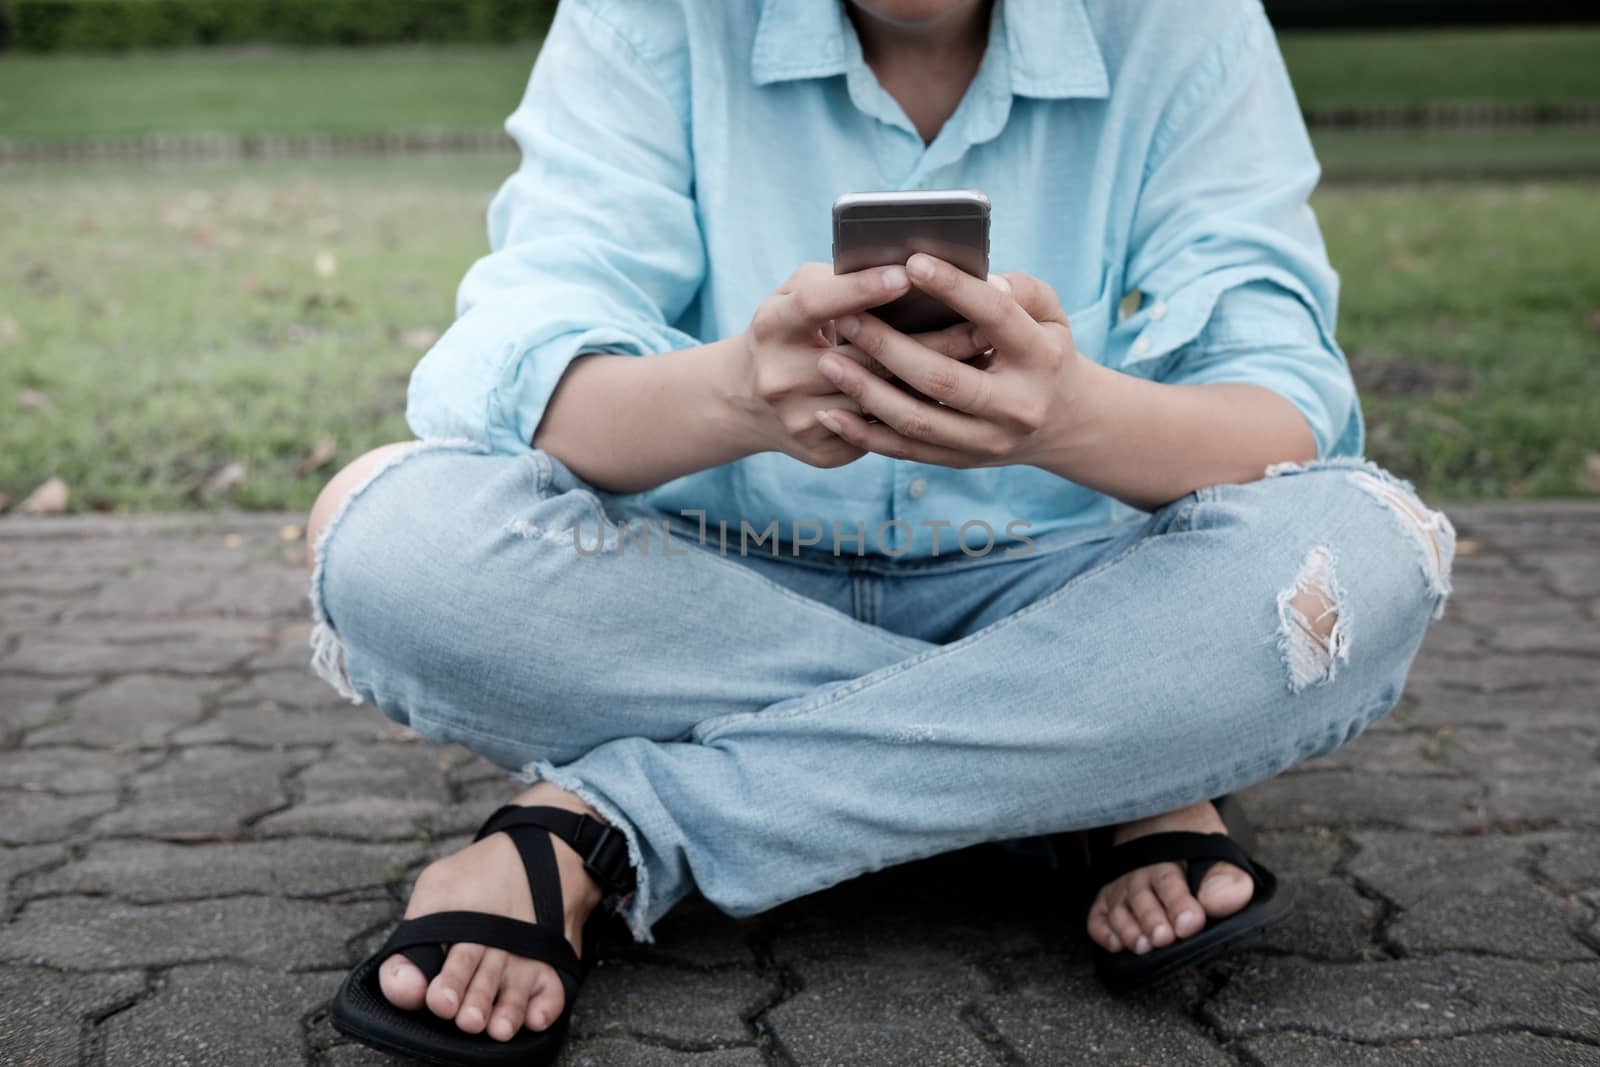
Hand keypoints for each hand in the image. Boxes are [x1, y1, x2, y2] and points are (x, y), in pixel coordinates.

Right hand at [733, 261, 991, 467]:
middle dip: (928, 341)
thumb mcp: (796, 294)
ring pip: (883, 400)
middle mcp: (781, 378)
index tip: (906, 275)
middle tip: (981, 325)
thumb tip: (903, 275)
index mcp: (772, 327)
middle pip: (865, 359)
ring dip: (936, 382)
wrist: (747, 401)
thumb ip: (838, 281)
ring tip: (981, 360)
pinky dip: (922, 411)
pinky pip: (883, 431)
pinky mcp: (822, 451)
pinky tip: (961, 398)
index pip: (819, 305)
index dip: (861, 290)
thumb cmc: (789, 330)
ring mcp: (801, 420)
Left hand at [811, 254, 1088, 468]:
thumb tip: (979, 278)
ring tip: (829, 361)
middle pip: (943, 379)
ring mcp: (987, 440)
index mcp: (1041, 358)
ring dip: (867, 392)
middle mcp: (1016, 405)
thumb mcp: (1051, 314)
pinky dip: (866, 435)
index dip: (954, 289)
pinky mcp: (963, 461)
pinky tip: (832, 414)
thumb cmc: (1044, 349)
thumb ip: (1020, 291)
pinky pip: (907, 451)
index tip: (913, 263)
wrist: (1063, 422)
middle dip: (889, 348)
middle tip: (846, 318)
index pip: (994, 318)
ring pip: (918, 421)